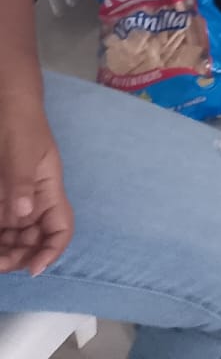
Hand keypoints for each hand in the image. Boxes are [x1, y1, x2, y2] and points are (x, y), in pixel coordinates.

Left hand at [0, 98, 72, 275]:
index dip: (52, 251)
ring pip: (16, 238)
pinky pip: (1, 227)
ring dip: (6, 252)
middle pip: (37, 240)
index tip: (33, 269)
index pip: (61, 227)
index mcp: (49, 190)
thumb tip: (24, 215)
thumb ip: (21, 183)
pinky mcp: (2, 200)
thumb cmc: (19, 124)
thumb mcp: (20, 152)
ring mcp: (17, 201)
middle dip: (21, 258)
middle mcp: (36, 201)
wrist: (7, 106)